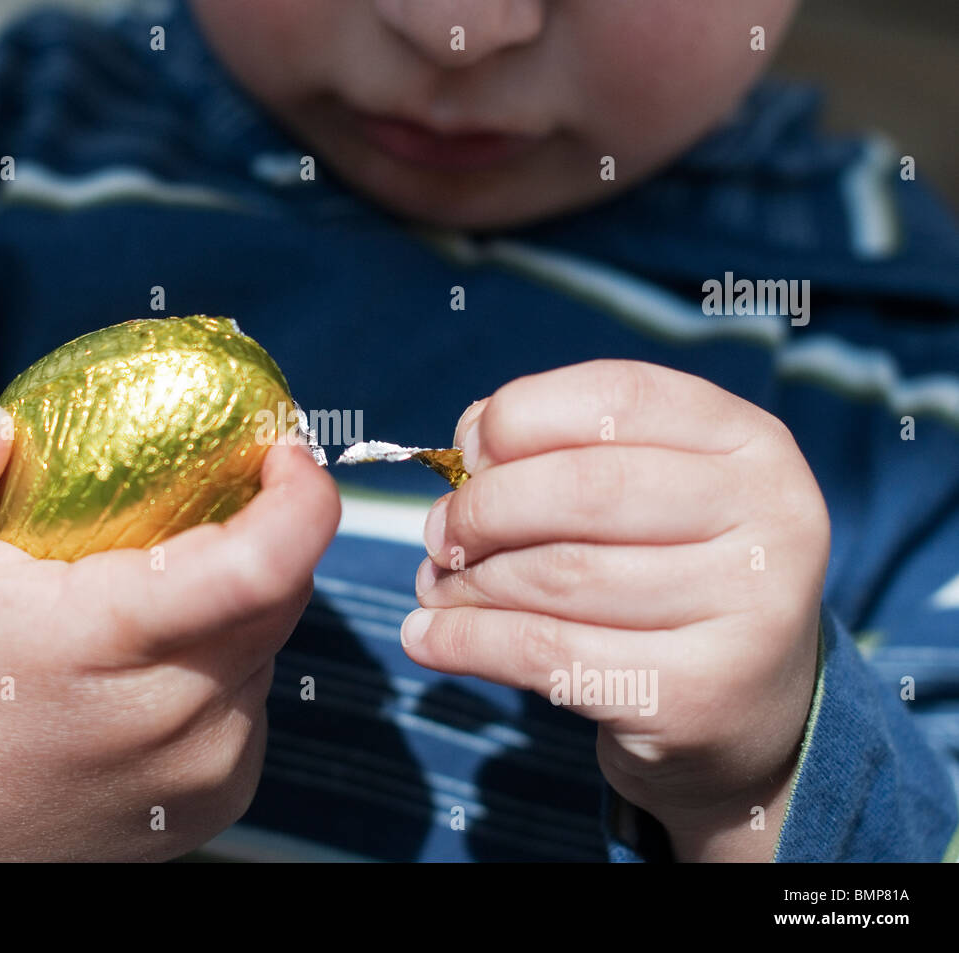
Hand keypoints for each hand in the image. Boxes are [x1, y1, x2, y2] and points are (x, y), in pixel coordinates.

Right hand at [0, 406, 338, 860]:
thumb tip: (0, 429)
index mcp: (114, 642)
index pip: (266, 564)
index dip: (303, 498)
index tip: (281, 450)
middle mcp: (180, 717)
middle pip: (283, 595)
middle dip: (264, 533)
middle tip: (210, 499)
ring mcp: (208, 769)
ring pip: (268, 648)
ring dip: (238, 604)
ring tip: (158, 592)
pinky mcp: (220, 801)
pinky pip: (249, 701)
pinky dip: (223, 666)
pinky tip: (154, 667)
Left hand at [402, 360, 826, 860]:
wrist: (748, 710)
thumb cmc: (672, 576)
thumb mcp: (646, 495)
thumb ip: (563, 449)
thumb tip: (465, 443)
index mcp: (751, 443)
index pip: (618, 396)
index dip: (519, 416)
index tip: (467, 454)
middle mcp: (767, 518)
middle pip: (584, 487)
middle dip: (483, 509)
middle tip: (440, 534)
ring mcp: (744, 611)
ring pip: (558, 575)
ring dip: (469, 582)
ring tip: (437, 585)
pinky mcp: (695, 694)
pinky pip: (546, 652)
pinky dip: (465, 641)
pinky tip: (426, 637)